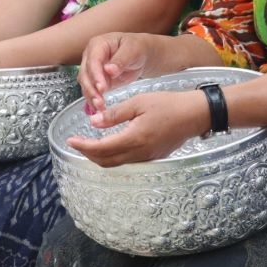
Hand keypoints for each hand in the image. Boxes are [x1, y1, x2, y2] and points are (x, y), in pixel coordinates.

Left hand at [66, 90, 208, 166]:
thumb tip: (94, 121)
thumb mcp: (139, 102)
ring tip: (88, 144)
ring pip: (117, 163)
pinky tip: (109, 144)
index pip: (101, 148)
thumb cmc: (169, 104)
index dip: (83, 146)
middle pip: (106, 161)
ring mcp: (148, 157)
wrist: (196, 115)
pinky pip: (128, 161)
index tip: (70, 140)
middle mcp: (140, 152)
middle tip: (76, 142)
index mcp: (135, 138)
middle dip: (88, 154)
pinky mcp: (153, 156)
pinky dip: (113, 156)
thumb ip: (115, 114)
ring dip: (100, 156)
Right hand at [79, 33, 154, 110]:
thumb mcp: (133, 50)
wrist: (140, 55)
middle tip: (99, 102)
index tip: (102, 88)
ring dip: (91, 96)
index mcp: (98, 45)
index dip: (95, 75)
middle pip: (85, 74)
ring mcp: (92, 69)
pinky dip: (93, 100)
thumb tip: (109, 70)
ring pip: (86, 84)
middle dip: (91, 89)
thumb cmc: (137, 48)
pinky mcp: (95, 80)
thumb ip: (121, 60)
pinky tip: (98, 109)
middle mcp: (90, 56)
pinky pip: (91, 90)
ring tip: (100, 108)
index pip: (93, 61)